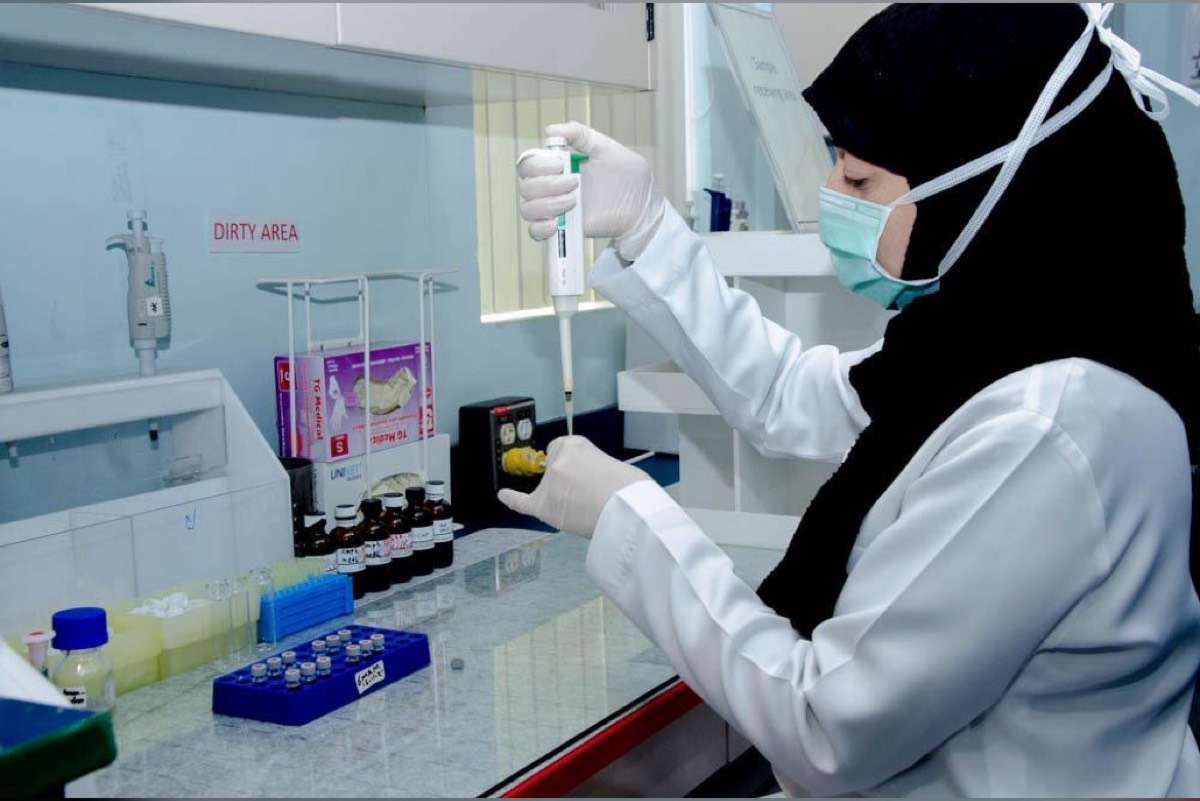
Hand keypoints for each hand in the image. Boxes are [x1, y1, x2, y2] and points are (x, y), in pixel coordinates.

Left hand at [498, 436, 650, 537]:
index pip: (563, 451)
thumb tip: (587, 482)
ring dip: (562, 497)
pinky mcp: (545, 505)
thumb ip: (592, 467)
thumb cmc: (628, 492)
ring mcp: (549, 483)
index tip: (580, 473)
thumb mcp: (613, 465)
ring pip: (549, 489)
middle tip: (589, 494)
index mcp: (576, 444)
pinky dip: (512, 498)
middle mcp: (558, 460)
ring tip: (585, 507)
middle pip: (555, 471)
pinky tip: (503, 495)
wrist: (628, 511)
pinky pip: (523, 501)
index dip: (572, 465)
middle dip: (569, 481)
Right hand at [517, 121, 666, 261]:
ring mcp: (555, 209)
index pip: (528, 163)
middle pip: (525, 185)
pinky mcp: (562, 229)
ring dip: (546, 204)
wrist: (642, 207)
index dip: (537, 164)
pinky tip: (557, 223)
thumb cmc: (627, 177)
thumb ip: (581, 135)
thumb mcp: (606, 147)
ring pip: (527, 208)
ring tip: (573, 202)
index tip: (560, 164)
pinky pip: (534, 232)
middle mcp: (551, 187)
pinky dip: (540, 228)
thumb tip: (550, 130)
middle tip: (575, 183)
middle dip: (547, 184)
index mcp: (558, 165)